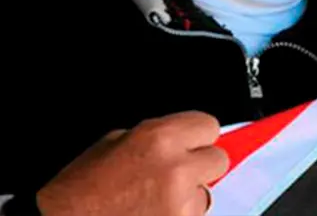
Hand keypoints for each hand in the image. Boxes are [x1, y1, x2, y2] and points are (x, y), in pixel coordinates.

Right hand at [35, 111, 228, 215]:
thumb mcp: (115, 143)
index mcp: (159, 138)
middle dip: (200, 166)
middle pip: (218, 160)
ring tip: (154, 199)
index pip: (209, 126)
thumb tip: (185, 141)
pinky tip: (152, 213)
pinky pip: (193, 215)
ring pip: (207, 193)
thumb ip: (157, 138)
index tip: (193, 144)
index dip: (198, 137)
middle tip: (176, 174)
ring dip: (188, 195)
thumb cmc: (81, 189)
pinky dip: (178, 214)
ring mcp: (180, 203)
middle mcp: (175, 168)